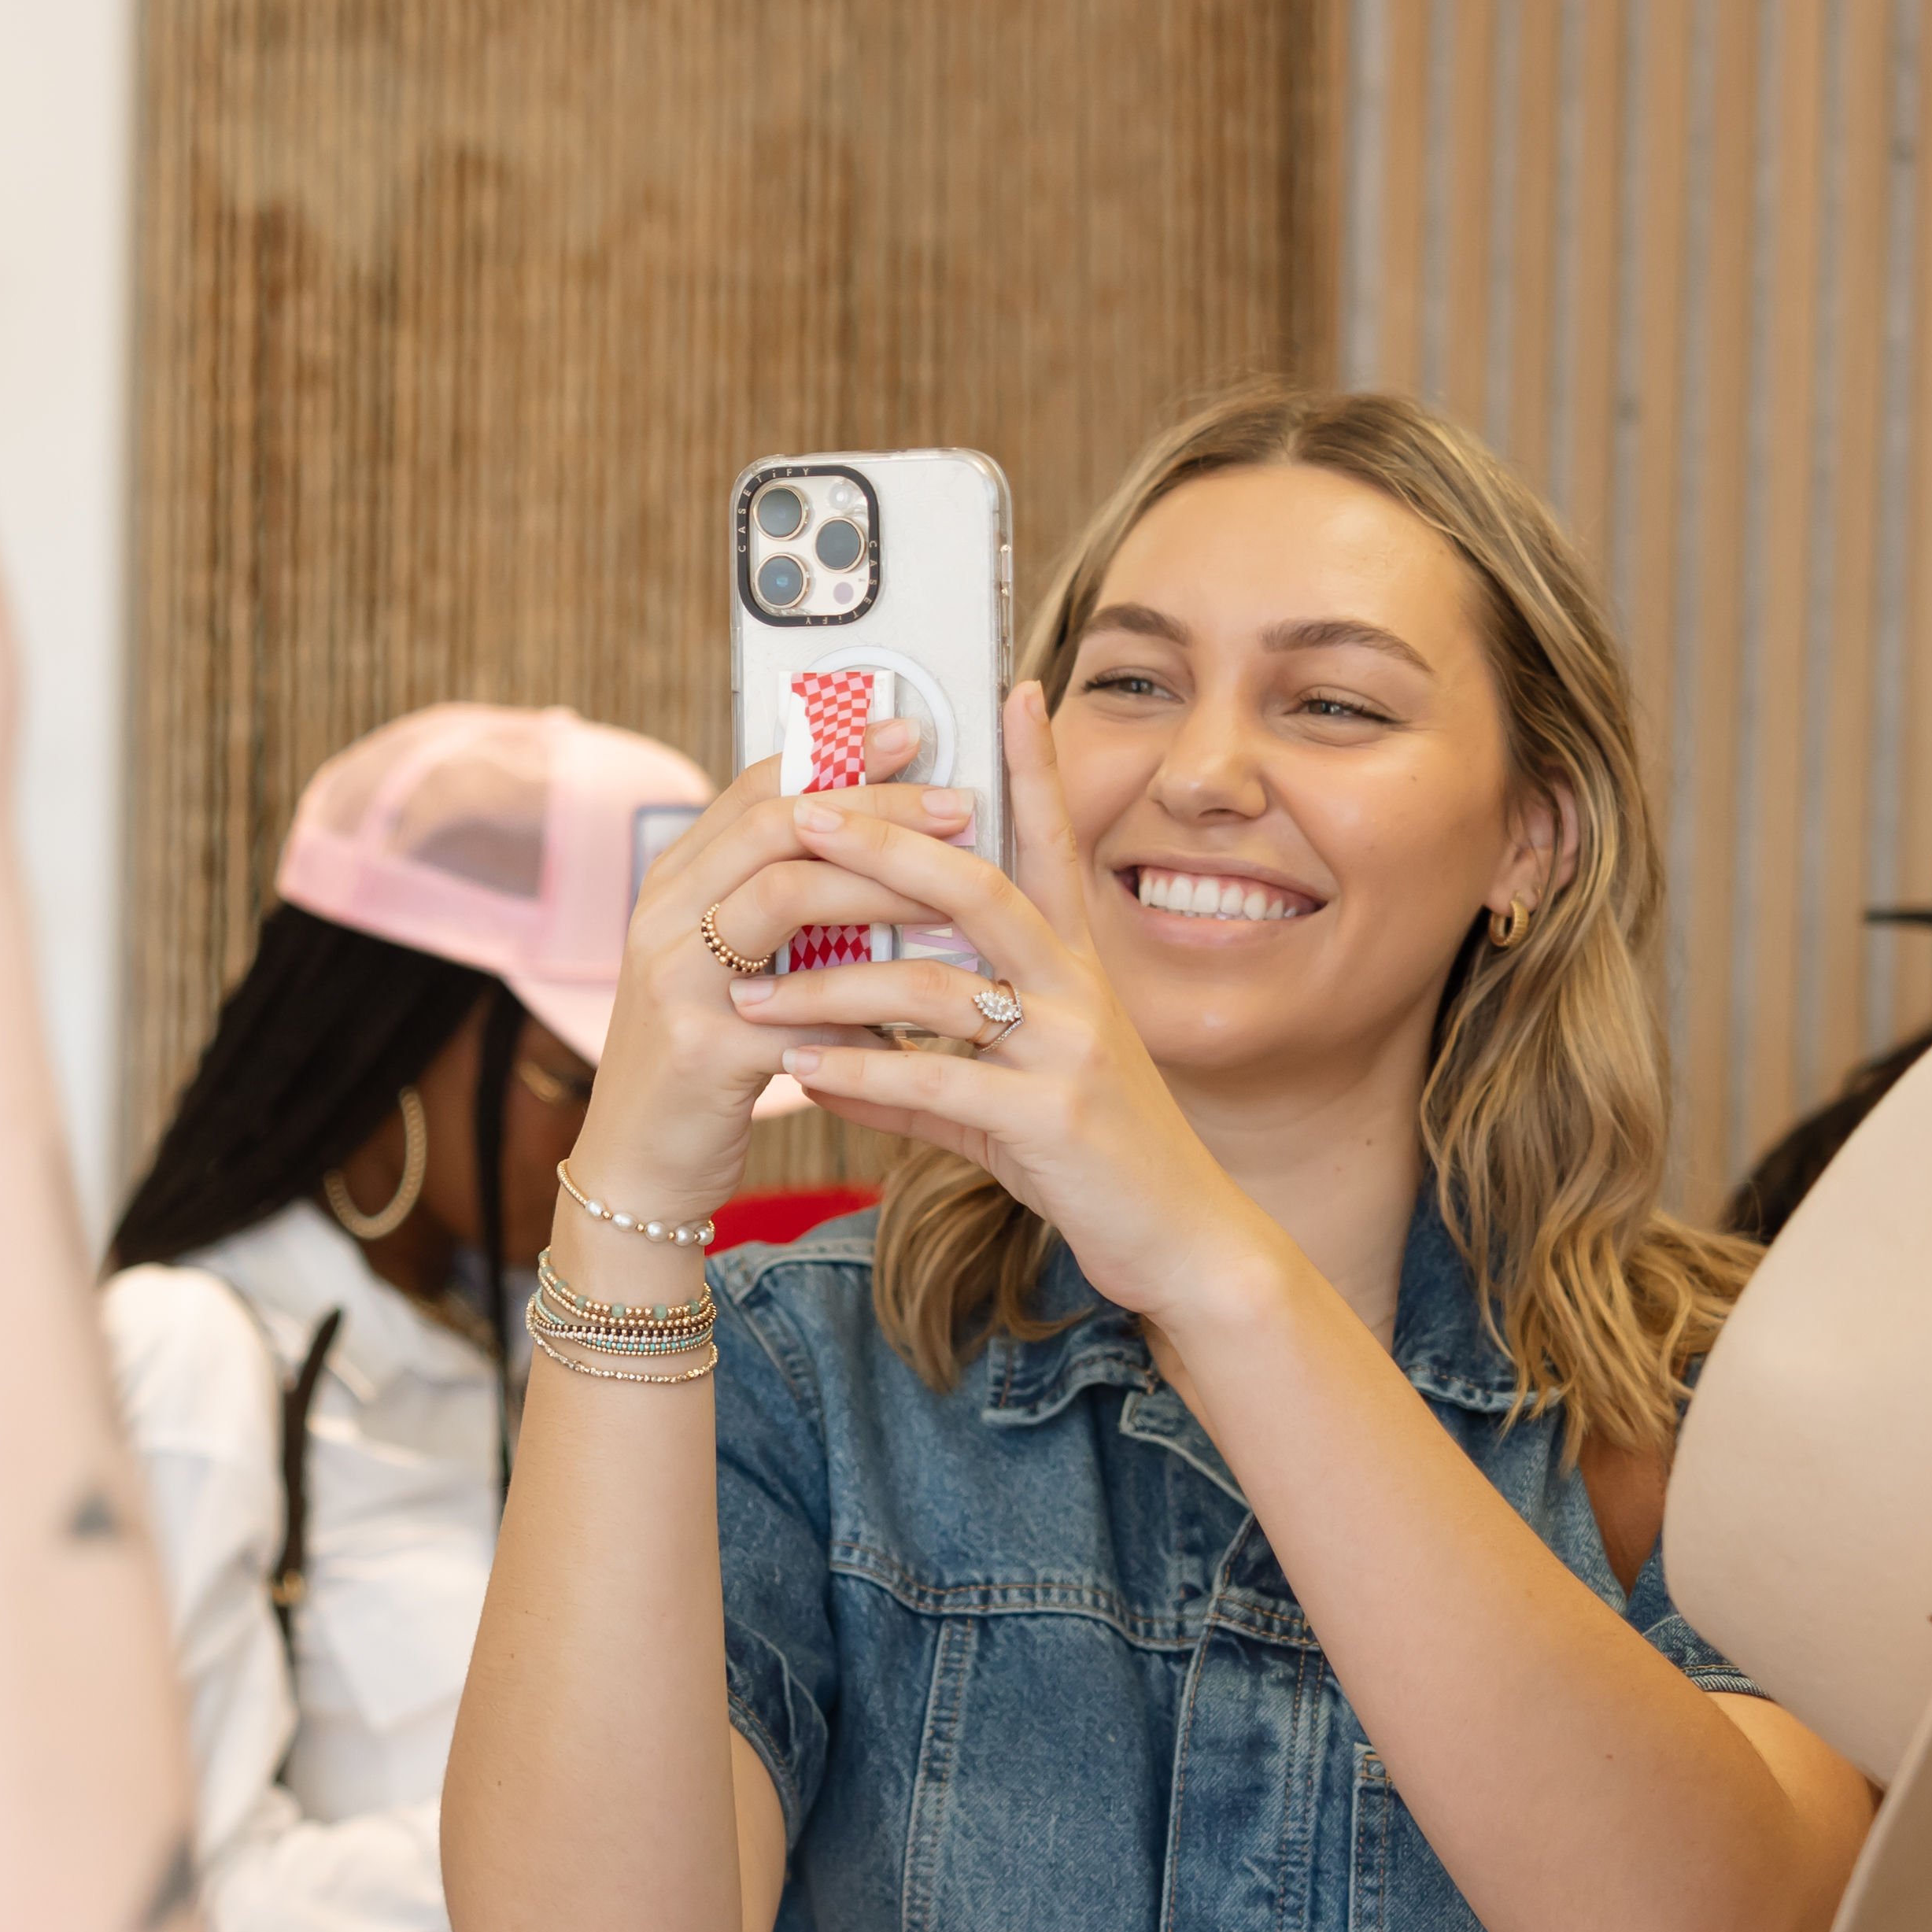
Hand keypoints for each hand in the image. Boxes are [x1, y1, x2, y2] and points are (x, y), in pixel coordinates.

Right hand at [567, 757, 969, 1225]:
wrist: (636, 1171)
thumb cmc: (701, 1064)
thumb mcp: (728, 968)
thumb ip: (779, 911)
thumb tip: (883, 851)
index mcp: (673, 884)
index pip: (756, 789)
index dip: (836, 754)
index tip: (913, 733)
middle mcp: (662, 916)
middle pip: (776, 824)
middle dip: (877, 806)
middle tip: (961, 803)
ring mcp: (675, 979)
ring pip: (784, 895)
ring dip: (881, 885)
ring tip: (957, 891)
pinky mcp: (701, 1050)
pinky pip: (805, 1010)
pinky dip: (871, 1011)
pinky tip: (924, 1017)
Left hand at [732, 687, 1287, 1334]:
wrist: (1182, 1242)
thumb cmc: (1095, 1163)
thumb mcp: (1012, 1102)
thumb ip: (933, 1074)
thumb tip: (836, 1062)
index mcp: (1075, 969)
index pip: (1048, 846)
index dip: (1033, 768)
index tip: (1009, 689)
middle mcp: (1078, 992)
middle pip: (976, 888)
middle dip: (885, 843)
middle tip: (803, 811)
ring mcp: (1070, 1051)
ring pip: (936, 987)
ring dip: (832, 984)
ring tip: (748, 990)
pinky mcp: (1055, 1118)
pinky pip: (939, 1083)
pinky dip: (862, 1075)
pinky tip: (801, 1070)